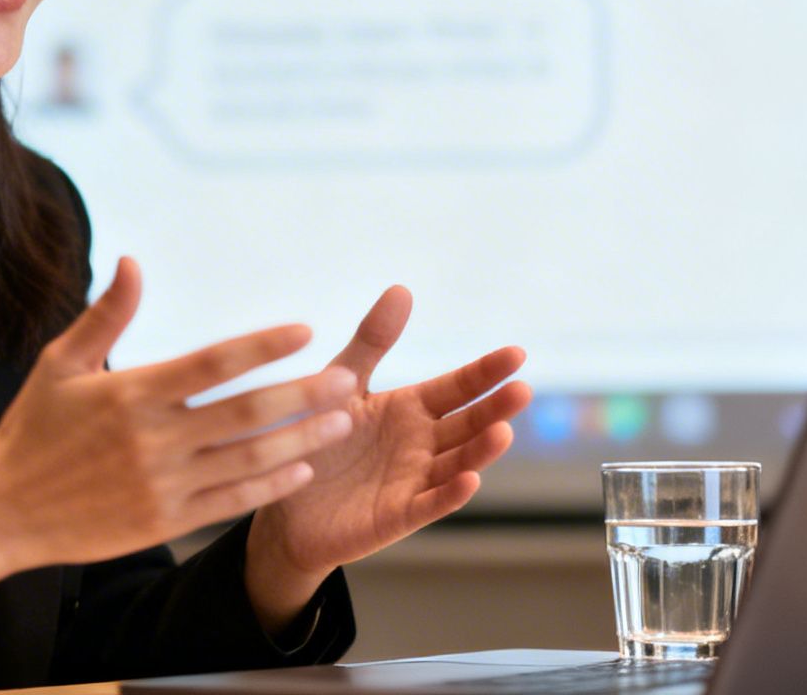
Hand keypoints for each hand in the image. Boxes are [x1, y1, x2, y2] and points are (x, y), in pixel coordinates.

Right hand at [0, 257, 358, 575]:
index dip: (263, 346)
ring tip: (342, 420)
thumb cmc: (33, 430)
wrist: (2, 512)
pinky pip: (232, 503)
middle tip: (347, 378)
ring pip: (249, 459)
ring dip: (302, 439)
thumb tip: (133, 262)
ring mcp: (162, 485)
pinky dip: (272, 486)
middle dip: (304, 393)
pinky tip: (303, 468)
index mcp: (131, 394)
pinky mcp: (165, 522)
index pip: (213, 363)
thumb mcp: (60, 364)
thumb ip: (106, 315)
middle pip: (246, 412)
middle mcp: (153, 440)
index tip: (305, 332)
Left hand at [243, 287, 529, 625]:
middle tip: (522, 390)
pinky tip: (469, 481)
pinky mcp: (397, 516)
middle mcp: (422, 444)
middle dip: (495, 409)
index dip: (486, 372)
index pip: (459, 387)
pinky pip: (428, 505)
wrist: (284, 502)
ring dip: (481, 451)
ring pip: (457, 464)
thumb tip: (402, 289)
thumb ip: (372, 342)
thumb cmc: (318, 437)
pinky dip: (450, 495)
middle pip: (468, 424)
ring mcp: (414, 481)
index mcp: (412, 408)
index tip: (517, 353)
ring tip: (502, 432)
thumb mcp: (344, 382)